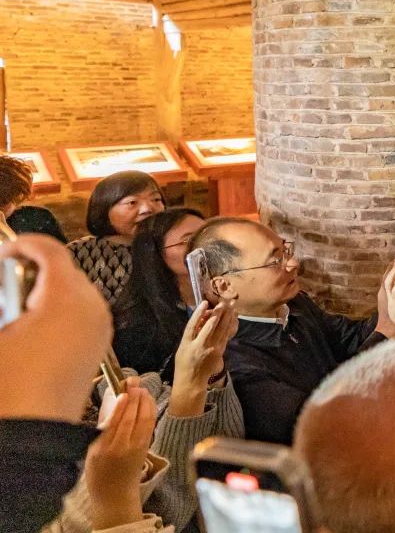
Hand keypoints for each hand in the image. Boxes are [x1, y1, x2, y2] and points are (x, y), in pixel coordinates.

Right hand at [0, 234, 111, 421]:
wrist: (32, 435)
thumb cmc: (8, 385)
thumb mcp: (1, 328)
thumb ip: (6, 298)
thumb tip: (7, 278)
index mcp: (65, 297)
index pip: (50, 251)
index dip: (24, 245)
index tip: (5, 251)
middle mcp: (91, 306)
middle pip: (64, 269)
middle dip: (33, 269)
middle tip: (6, 280)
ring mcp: (100, 325)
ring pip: (74, 290)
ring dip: (46, 290)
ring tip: (17, 307)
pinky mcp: (99, 343)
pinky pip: (81, 311)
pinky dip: (59, 308)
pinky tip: (32, 326)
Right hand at [85, 379, 155, 529]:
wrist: (114, 493)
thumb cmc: (98, 471)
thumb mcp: (91, 451)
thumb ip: (101, 428)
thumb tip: (111, 400)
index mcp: (104, 449)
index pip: (115, 423)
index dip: (121, 406)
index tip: (122, 391)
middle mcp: (122, 447)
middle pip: (132, 417)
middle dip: (134, 396)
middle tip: (132, 380)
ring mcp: (137, 446)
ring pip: (145, 418)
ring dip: (144, 399)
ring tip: (140, 386)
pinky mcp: (146, 446)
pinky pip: (150, 423)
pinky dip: (150, 408)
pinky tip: (147, 399)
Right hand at [170, 301, 237, 417]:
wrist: (192, 381)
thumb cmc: (184, 363)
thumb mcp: (182, 348)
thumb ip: (191, 334)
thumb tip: (201, 318)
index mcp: (187, 344)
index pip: (192, 325)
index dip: (199, 313)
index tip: (204, 302)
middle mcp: (200, 346)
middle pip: (211, 326)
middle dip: (218, 313)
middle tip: (224, 301)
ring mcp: (211, 349)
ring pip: (221, 330)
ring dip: (227, 317)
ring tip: (231, 306)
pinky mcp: (219, 352)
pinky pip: (225, 336)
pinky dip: (229, 326)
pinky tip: (232, 318)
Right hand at [374, 258, 394, 337]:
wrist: (387, 329)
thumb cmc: (391, 318)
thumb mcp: (393, 304)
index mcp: (383, 294)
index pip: (385, 279)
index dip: (389, 269)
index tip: (394, 261)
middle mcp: (383, 294)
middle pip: (386, 277)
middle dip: (391, 267)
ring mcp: (387, 297)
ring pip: (388, 281)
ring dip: (394, 271)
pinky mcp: (393, 302)